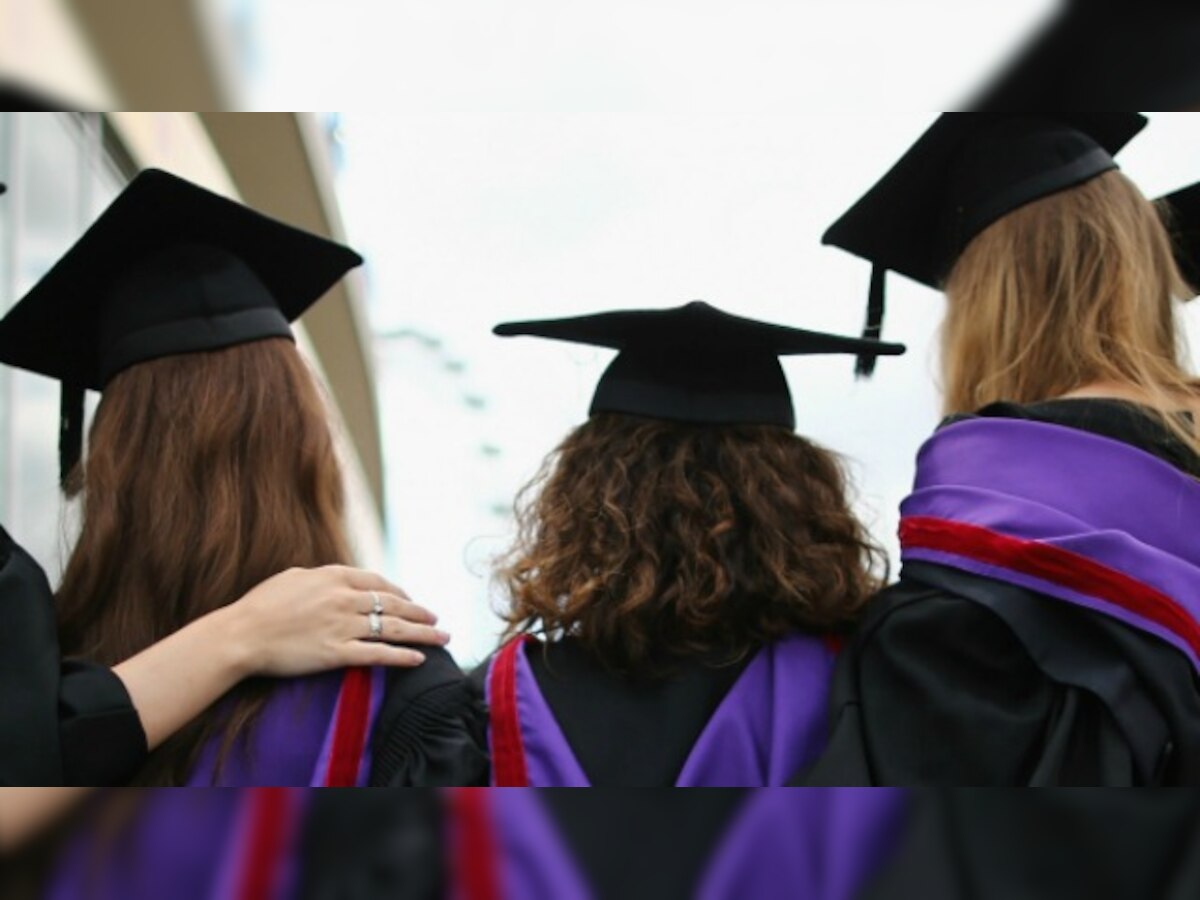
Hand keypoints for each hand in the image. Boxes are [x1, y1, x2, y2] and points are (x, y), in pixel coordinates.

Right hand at [215, 566, 451, 678]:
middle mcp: (343, 598)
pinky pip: (378, 654)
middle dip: (419, 612)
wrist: (240, 634)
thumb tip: (336, 578)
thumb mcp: (292, 577)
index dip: (399, 592)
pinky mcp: (337, 653)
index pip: (378, 583)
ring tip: (442, 638)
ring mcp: (342, 626)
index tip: (411, 600)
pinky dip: (402, 656)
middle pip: (393, 604)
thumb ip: (320, 577)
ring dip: (423, 633)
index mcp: (333, 576)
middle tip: (436, 619)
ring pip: (394, 628)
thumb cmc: (259, 606)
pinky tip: (419, 659)